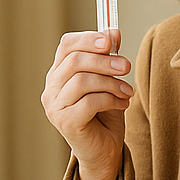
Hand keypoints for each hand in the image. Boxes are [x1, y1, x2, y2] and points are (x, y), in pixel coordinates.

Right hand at [41, 30, 132, 179]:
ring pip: (82, 81)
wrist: (105, 148)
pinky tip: (122, 104)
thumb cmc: (106, 111)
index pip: (66, 45)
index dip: (88, 39)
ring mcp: (55, 107)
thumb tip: (114, 31)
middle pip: (74, 61)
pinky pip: (89, 102)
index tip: (111, 41)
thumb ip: (110, 56)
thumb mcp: (111, 79)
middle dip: (105, 61)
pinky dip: (111, 99)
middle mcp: (52, 88)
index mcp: (60, 73)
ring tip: (127, 91)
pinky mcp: (65, 123)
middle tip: (127, 66)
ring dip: (111, 82)